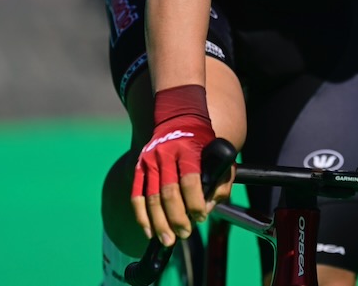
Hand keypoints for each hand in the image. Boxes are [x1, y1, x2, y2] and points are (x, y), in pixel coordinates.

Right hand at [131, 85, 216, 246]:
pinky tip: (149, 231)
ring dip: (159, 223)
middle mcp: (165, 154)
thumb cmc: (203, 142)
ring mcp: (149, 160)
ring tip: (168, 239)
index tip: (200, 217)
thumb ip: (220, 182)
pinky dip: (141, 216)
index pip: (190, 181)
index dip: (195, 204)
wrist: (179, 117)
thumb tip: (207, 209)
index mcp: (188, 150)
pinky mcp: (139, 166)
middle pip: (168, 193)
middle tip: (184, 234)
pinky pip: (136, 195)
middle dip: (177, 218)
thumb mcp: (220, 155)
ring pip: (151, 198)